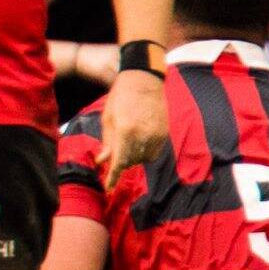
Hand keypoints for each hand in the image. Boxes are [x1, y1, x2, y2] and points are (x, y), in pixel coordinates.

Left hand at [98, 64, 170, 180]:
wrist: (144, 81)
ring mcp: (157, 135)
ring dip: (132, 158)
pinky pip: (154, 152)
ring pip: (143, 159)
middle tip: (111, 159)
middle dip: (120, 163)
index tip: (108, 188)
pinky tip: (137, 143)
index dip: (113, 176)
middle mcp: (144, 135)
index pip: (119, 161)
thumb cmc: (121, 98)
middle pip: (131, 162)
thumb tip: (103, 160)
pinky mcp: (165, 133)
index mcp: (126, 131)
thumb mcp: (108, 119)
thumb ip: (107, 142)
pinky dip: (144, 153)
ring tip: (124, 145)